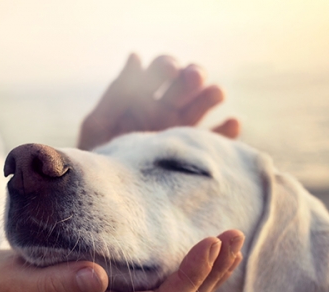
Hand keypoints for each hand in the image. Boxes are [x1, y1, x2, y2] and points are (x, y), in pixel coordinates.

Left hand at [78, 54, 240, 149]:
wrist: (107, 198)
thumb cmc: (97, 160)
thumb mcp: (99, 125)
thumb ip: (117, 93)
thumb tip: (136, 56)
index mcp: (142, 98)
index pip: (161, 71)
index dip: (166, 66)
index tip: (169, 69)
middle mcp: (165, 110)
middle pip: (187, 83)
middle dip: (192, 76)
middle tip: (193, 78)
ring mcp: (182, 131)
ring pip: (204, 105)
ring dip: (212, 94)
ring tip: (216, 93)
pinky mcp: (194, 155)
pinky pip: (217, 141)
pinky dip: (227, 131)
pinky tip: (231, 123)